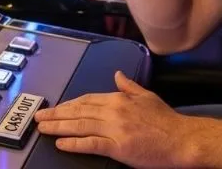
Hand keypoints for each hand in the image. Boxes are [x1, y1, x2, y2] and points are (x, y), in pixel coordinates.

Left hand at [35, 71, 196, 167]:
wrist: (182, 139)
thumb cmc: (166, 120)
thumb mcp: (147, 96)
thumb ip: (129, 86)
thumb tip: (117, 75)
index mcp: (119, 98)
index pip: (87, 99)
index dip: (69, 104)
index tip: (56, 108)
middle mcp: (114, 111)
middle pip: (78, 111)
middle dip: (56, 114)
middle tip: (39, 117)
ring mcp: (115, 129)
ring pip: (80, 125)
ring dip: (59, 127)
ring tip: (43, 128)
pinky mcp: (118, 147)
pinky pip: (91, 143)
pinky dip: (74, 143)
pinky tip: (61, 143)